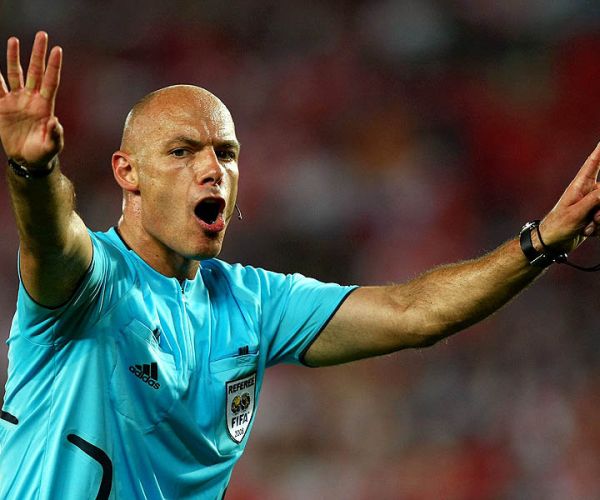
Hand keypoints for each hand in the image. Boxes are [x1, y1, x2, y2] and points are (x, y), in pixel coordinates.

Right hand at [0, 31, 62, 168]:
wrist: (27, 160)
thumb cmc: (43, 153)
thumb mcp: (52, 146)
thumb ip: (55, 134)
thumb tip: (55, 122)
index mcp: (45, 106)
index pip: (50, 81)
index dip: (53, 66)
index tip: (58, 49)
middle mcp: (31, 98)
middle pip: (34, 71)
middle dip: (37, 53)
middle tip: (42, 35)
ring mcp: (16, 101)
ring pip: (15, 74)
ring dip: (14, 58)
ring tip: (14, 40)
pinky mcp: (3, 107)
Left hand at [540, 142, 599, 253]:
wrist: (551, 243)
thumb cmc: (558, 226)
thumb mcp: (577, 213)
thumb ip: (596, 200)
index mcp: (580, 186)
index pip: (594, 163)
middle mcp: (588, 192)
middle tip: (594, 219)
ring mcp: (592, 204)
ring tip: (586, 227)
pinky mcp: (594, 216)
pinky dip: (598, 228)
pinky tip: (586, 231)